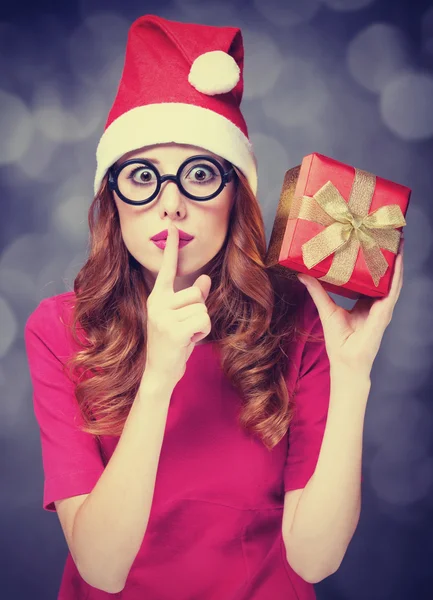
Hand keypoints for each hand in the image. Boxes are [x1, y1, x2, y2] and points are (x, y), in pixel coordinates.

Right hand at [145, 222, 211, 386]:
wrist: (160, 371)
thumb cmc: (173, 342)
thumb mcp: (182, 317)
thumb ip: (194, 297)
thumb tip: (205, 278)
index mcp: (158, 298)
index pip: (166, 270)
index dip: (171, 249)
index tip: (172, 228)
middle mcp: (157, 304)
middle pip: (197, 294)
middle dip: (198, 312)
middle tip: (185, 328)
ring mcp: (163, 317)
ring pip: (202, 308)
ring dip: (201, 324)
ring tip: (186, 335)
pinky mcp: (173, 330)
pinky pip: (203, 320)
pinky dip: (202, 332)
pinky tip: (188, 341)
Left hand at [297, 238, 404, 375]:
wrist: (346, 363)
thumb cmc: (338, 341)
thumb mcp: (326, 309)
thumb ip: (317, 291)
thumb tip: (302, 273)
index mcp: (365, 303)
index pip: (371, 277)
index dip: (373, 260)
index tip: (371, 241)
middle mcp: (377, 303)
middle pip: (384, 275)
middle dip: (388, 256)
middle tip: (387, 234)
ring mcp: (383, 308)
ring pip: (392, 279)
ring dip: (397, 261)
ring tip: (398, 241)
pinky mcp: (384, 313)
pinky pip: (392, 290)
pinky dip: (396, 275)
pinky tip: (398, 261)